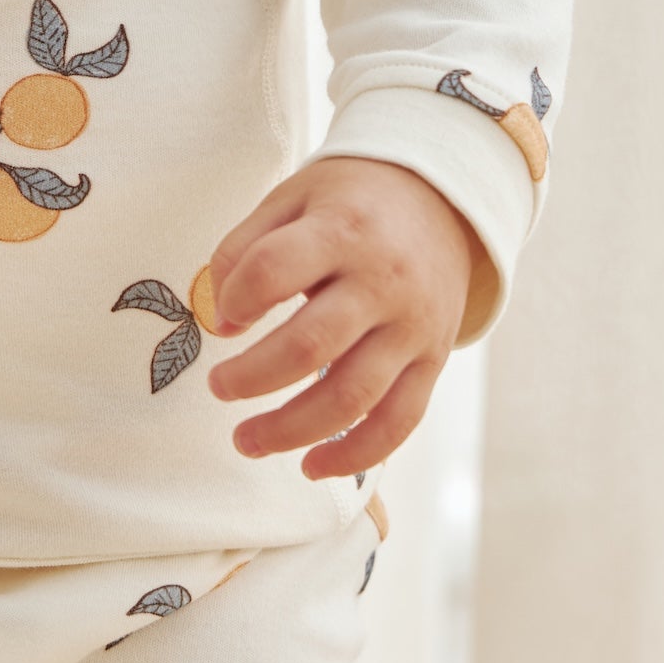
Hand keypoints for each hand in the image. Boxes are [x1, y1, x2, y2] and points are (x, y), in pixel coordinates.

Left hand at [203, 155, 483, 477]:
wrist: (445, 201)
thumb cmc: (351, 202)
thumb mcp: (294, 197)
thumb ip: (246, 247)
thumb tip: (219, 318)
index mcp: (342, 230)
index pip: (274, 269)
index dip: (236, 298)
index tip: (222, 317)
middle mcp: (383, 281)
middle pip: (310, 345)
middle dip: (252, 378)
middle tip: (218, 388)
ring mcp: (413, 327)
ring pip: (352, 397)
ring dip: (291, 430)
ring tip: (245, 441)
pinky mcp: (433, 361)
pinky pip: (399, 422)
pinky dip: (354, 454)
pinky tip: (311, 465)